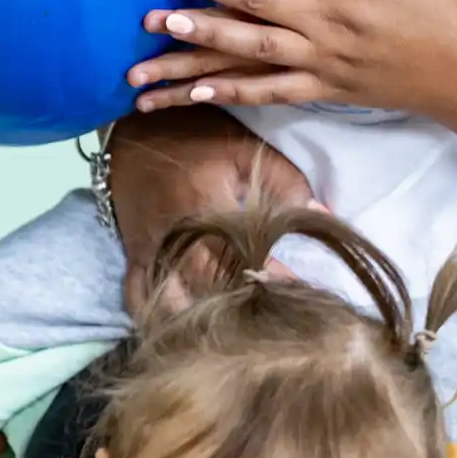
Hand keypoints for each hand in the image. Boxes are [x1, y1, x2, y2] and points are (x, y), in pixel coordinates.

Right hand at [103, 107, 314, 314]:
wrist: (132, 128)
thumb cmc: (197, 138)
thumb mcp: (246, 150)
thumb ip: (286, 184)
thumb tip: (324, 217)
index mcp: (206, 206)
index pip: (245, 256)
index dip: (274, 281)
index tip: (300, 295)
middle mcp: (175, 235)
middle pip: (210, 289)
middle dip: (243, 308)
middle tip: (274, 318)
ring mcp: (149, 250)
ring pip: (173, 303)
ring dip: (203, 320)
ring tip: (235, 327)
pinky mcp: (133, 257)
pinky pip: (137, 300)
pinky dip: (159, 319)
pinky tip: (184, 329)